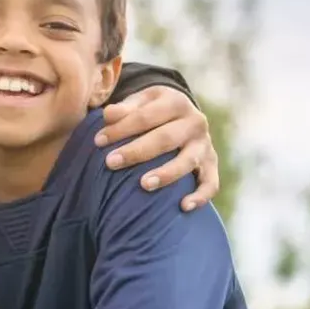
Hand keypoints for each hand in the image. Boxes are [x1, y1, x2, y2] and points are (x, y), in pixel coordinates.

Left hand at [95, 86, 219, 211]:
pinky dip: (201, 196)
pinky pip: (210, 183)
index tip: (98, 141)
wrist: (183, 113)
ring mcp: (205, 144)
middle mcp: (195, 122)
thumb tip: (108, 115)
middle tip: (110, 162)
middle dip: (137, 151)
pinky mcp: (211, 164)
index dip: (121, 128)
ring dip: (166, 174)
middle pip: (166, 138)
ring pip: (188, 161)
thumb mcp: (140, 102)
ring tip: (143, 185)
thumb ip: (124, 108)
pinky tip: (184, 207)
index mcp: (176, 102)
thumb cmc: (152, 110)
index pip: (145, 116)